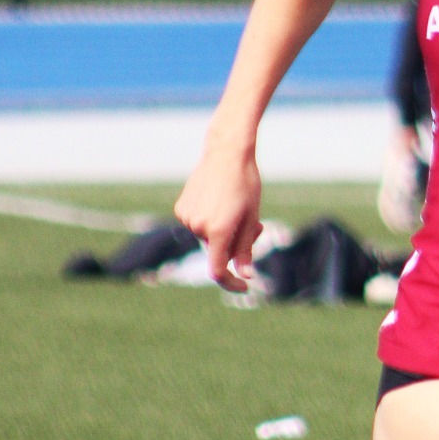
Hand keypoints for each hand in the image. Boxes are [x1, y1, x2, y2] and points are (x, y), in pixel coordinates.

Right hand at [174, 136, 262, 292]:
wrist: (226, 153)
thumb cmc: (246, 184)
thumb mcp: (252, 218)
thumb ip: (246, 249)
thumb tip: (245, 275)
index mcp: (219, 230)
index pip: (218, 270)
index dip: (231, 282)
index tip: (244, 286)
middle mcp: (199, 226)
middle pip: (219, 250)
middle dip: (237, 245)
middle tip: (257, 226)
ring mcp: (187, 217)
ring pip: (209, 238)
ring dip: (224, 231)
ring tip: (236, 208)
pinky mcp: (181, 209)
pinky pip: (198, 225)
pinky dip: (210, 221)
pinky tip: (219, 200)